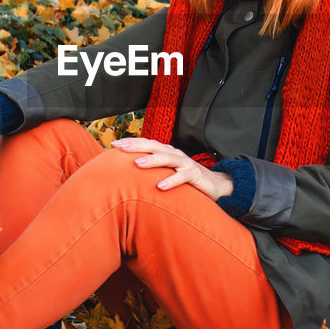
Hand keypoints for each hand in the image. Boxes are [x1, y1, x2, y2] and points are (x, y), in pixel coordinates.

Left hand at [111, 138, 234, 200]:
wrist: (215, 184)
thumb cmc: (186, 178)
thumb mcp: (167, 172)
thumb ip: (152, 170)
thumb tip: (127, 171)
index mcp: (167, 152)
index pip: (147, 143)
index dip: (132, 142)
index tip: (114, 144)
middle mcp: (175, 154)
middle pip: (154, 147)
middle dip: (137, 146)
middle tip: (120, 148)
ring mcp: (185, 164)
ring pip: (167, 159)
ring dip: (152, 160)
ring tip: (137, 164)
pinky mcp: (195, 175)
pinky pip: (182, 177)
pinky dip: (171, 180)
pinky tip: (160, 186)